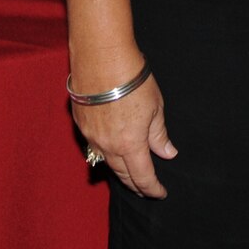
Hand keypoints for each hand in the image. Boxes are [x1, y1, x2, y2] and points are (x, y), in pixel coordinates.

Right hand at [72, 76, 175, 197]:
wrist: (101, 56)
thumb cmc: (132, 79)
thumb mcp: (155, 107)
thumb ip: (159, 135)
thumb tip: (168, 153)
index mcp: (130, 145)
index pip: (143, 177)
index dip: (152, 188)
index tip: (160, 192)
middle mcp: (107, 145)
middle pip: (122, 174)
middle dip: (135, 184)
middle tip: (145, 188)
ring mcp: (91, 135)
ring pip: (105, 162)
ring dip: (119, 169)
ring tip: (129, 173)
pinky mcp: (80, 122)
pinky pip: (93, 145)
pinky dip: (104, 151)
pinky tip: (110, 149)